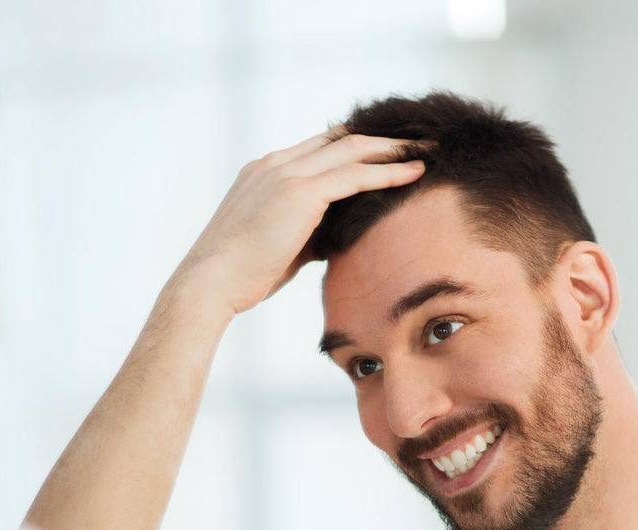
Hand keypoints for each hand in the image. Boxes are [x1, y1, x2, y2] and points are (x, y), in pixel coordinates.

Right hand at [176, 131, 425, 316]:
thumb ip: (306, 234)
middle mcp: (275, 163)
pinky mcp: (300, 193)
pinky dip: (388, 171)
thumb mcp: (278, 245)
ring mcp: (286, 173)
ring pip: (352, 148)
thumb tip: (335, 242)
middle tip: (418, 141)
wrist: (210, 283)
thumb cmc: (241, 276)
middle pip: (340, 138)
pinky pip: (354, 175)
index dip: (356, 145)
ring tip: (427, 150)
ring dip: (393, 148)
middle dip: (382, 139)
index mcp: (264, 171)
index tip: (388, 150)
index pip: (319, 146)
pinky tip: (415, 172)